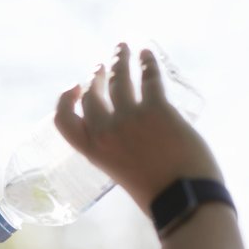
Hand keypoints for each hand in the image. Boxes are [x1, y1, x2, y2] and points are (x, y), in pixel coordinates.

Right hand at [54, 43, 223, 213]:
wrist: (184, 199)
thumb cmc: (157, 195)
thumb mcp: (122, 174)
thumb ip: (117, 152)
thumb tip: (129, 136)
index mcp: (94, 151)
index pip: (64, 119)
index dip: (66, 100)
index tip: (75, 89)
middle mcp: (106, 131)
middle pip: (93, 94)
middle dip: (96, 76)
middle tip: (101, 68)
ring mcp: (131, 118)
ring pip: (119, 79)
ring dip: (119, 60)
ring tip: (121, 49)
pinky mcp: (158, 109)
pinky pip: (149, 78)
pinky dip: (147, 62)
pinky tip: (146, 54)